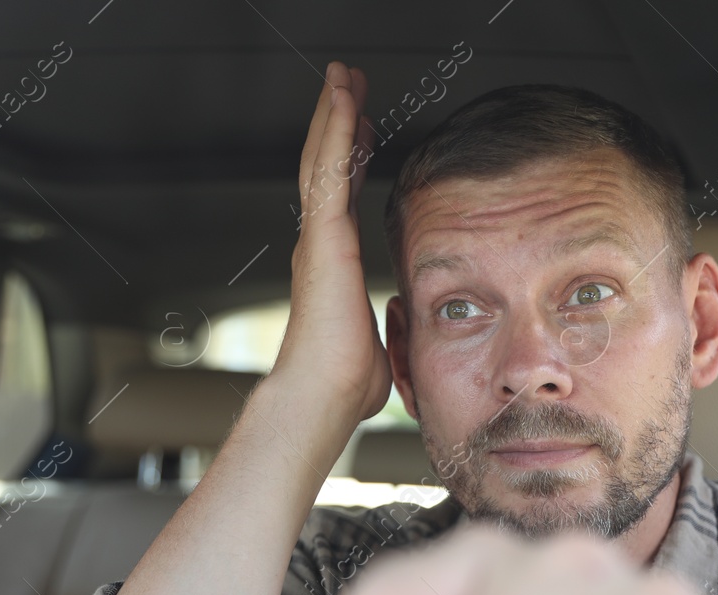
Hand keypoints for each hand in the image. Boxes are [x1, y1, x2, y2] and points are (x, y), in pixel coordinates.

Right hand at [272, 61, 390, 423]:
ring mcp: (317, 238)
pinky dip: (336, 130)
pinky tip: (344, 98)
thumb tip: (401, 336)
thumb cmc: (345, 384)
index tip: (364, 133)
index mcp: (331, 266)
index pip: (340, 198)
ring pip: (323, 157)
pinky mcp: (323, 236)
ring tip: (343, 75)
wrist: (322, 396)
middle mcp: (319, 245)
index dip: (351, 160)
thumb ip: (386, 327)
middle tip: (348, 86)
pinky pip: (329, 170)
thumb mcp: (376, 343)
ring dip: (334, 112)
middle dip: (339, 123)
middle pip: (326, 167)